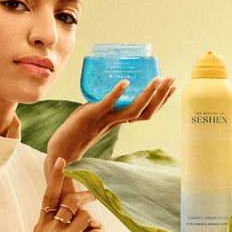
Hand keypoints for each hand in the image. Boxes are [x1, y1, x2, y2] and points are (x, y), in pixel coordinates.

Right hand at [5, 157, 104, 231]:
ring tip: (97, 228)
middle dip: (86, 194)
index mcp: (41, 227)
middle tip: (96, 194)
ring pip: (86, 216)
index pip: (48, 196)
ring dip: (95, 219)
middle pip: (71, 201)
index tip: (62, 160)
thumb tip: (43, 220)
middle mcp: (52, 231)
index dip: (55, 177)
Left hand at [45, 77, 175, 177]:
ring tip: (157, 80)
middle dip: (161, 95)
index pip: (145, 112)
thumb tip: (112, 88)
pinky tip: (125, 83)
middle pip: (145, 111)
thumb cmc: (73, 133)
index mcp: (117, 121)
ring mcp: (104, 119)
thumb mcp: (93, 114)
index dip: (160, 101)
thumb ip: (103, 104)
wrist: (59, 151)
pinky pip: (106, 104)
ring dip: (147, 94)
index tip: (172, 88)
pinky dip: (116, 94)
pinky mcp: (90, 115)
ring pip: (132, 109)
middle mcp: (115, 122)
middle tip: (172, 80)